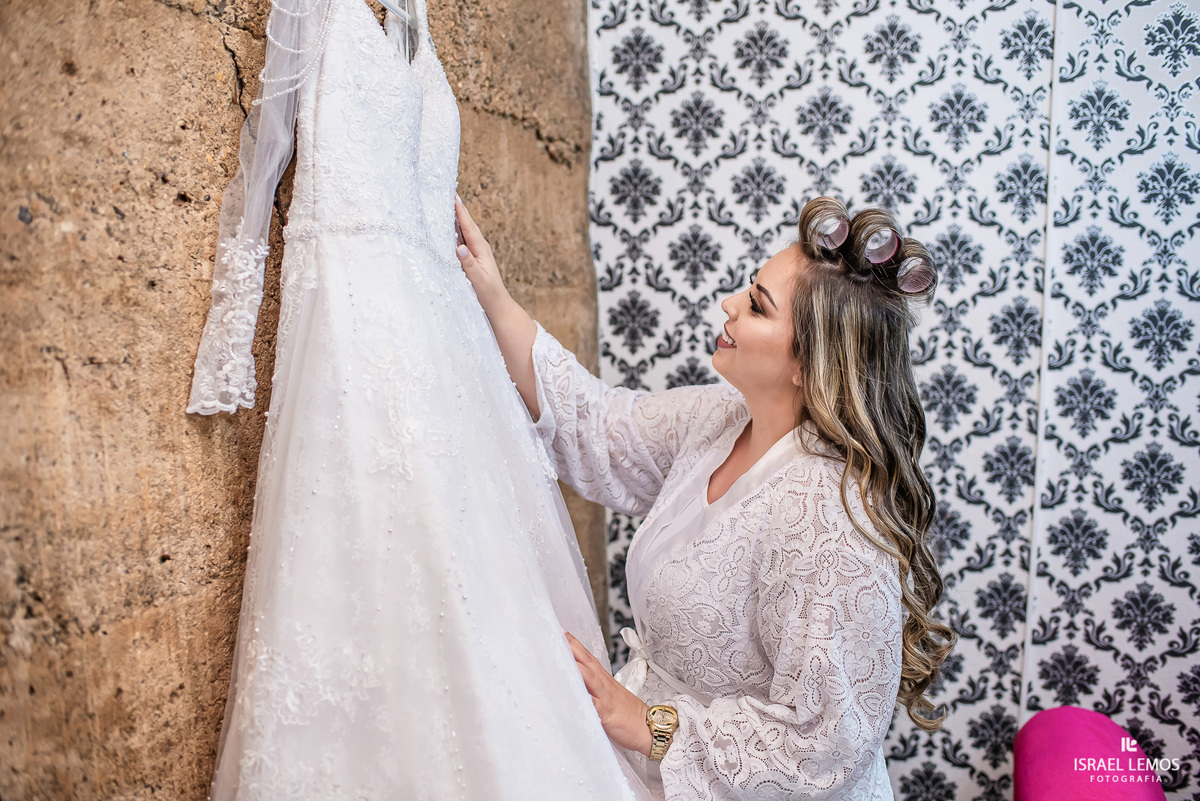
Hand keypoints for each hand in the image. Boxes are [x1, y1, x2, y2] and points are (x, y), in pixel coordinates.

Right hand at [454, 196, 509, 313]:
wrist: (498, 304)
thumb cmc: (488, 293)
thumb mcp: (477, 279)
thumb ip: (468, 263)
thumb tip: (459, 247)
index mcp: (481, 249)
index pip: (469, 227)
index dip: (461, 212)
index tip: (453, 197)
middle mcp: (480, 247)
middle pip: (467, 224)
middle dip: (458, 209)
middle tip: (448, 193)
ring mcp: (477, 251)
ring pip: (465, 230)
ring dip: (457, 218)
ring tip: (447, 204)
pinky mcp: (474, 257)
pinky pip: (463, 239)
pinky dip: (457, 230)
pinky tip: (451, 227)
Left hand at [565, 631, 652, 755]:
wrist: (648, 726)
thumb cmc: (626, 711)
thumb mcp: (608, 693)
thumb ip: (591, 685)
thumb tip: (573, 679)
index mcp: (602, 678)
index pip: (586, 656)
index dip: (572, 643)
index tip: (557, 631)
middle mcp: (602, 683)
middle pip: (586, 661)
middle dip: (571, 648)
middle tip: (554, 635)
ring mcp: (604, 697)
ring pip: (589, 678)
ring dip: (575, 668)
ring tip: (559, 658)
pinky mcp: (606, 713)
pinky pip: (593, 706)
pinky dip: (583, 700)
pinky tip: (570, 697)